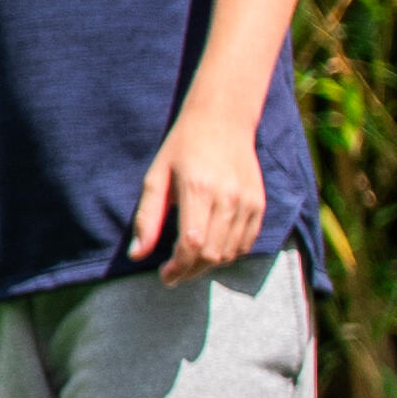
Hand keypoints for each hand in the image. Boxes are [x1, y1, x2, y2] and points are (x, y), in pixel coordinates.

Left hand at [129, 106, 267, 269]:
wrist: (222, 121)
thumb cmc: (181, 148)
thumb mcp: (156, 177)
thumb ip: (147, 218)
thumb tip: (136, 254)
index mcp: (198, 190)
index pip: (191, 244)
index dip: (178, 268)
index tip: (164, 276)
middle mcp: (228, 198)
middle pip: (212, 254)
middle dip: (190, 271)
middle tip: (173, 274)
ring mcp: (248, 202)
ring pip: (230, 252)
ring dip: (208, 265)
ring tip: (189, 263)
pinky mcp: (260, 204)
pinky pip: (246, 243)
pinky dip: (228, 254)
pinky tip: (210, 250)